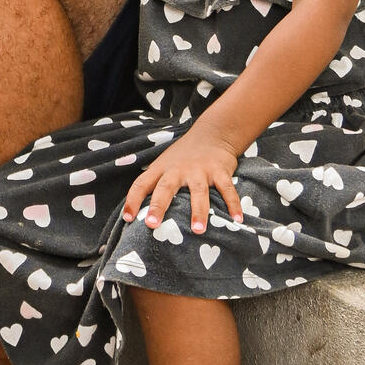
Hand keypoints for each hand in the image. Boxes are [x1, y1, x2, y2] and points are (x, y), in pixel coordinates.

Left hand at [123, 131, 243, 237]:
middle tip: (152, 225)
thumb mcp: (164, 166)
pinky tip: (236, 220)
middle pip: (165, 188)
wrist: (212, 134)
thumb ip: (155, 185)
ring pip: (198, 192)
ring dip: (198, 211)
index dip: (132, 200)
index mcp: (161, 169)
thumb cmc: (183, 157)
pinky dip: (233, 204)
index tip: (127, 218)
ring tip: (198, 231)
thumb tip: (140, 214)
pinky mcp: (220, 172)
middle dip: (158, 206)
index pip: (141, 184)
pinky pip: (227, 190)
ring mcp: (200, 171)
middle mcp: (178, 170)